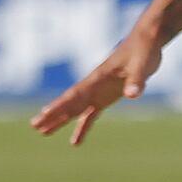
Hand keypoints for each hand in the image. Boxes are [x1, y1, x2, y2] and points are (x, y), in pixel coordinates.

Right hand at [31, 27, 164, 145]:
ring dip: (60, 120)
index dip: (61, 104)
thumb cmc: (143, 49)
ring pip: (76, 109)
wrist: (147, 40)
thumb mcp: (142, 65)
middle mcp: (94, 85)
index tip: (45, 113)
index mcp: (98, 77)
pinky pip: (91, 114)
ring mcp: (99, 91)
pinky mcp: (108, 96)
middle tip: (34, 126)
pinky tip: (74, 142)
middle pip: (69, 103)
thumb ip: (136, 80)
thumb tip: (132, 95)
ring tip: (43, 132)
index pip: (75, 93)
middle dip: (52, 114)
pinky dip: (83, 127)